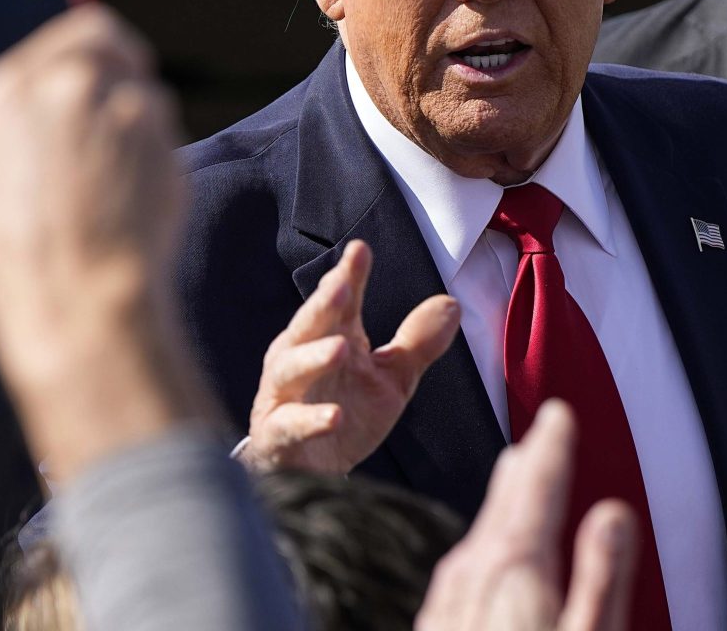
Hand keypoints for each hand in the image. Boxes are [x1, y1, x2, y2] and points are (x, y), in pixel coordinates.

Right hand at [0, 6, 207, 480]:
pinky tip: (132, 172)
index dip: (73, 39)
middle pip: (109, 41)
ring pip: (141, 84)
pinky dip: (151, 141)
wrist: (80, 299)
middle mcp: (74, 84)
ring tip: (113, 140)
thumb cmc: (0, 258)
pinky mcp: (167, 145)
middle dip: (110, 56)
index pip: (65, 28)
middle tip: (105, 81)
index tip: (77, 54)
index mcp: (11, 86)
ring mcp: (128, 111)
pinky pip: (163, 128)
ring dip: (129, 103)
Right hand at [241, 240, 459, 473]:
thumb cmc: (347, 414)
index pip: (339, 303)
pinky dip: (309, 420)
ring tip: (341, 347)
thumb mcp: (392, 379)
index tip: (360, 251)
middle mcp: (299, 360)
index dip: (348, 276)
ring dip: (312, 357)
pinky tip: (334, 417)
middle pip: (307, 326)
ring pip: (289, 370)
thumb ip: (417, 344)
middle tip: (340, 285)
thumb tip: (451, 304)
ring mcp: (283, 398)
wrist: (315, 475)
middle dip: (322, 304)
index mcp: (328, 338)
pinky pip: (288, 426)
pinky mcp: (276, 437)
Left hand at [415, 400, 637, 630]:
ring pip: (482, 528)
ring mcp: (450, 600)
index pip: (539, 486)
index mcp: (518, 568)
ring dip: (506, 495)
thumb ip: (602, 576)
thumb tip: (613, 514)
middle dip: (529, 461)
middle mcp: (476, 574)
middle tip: (542, 428)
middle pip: (506, 499)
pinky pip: (465, 562)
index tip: (557, 413)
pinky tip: (489, 545)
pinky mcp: (438, 623)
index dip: (552, 445)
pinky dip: (485, 536)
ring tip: (519, 472)